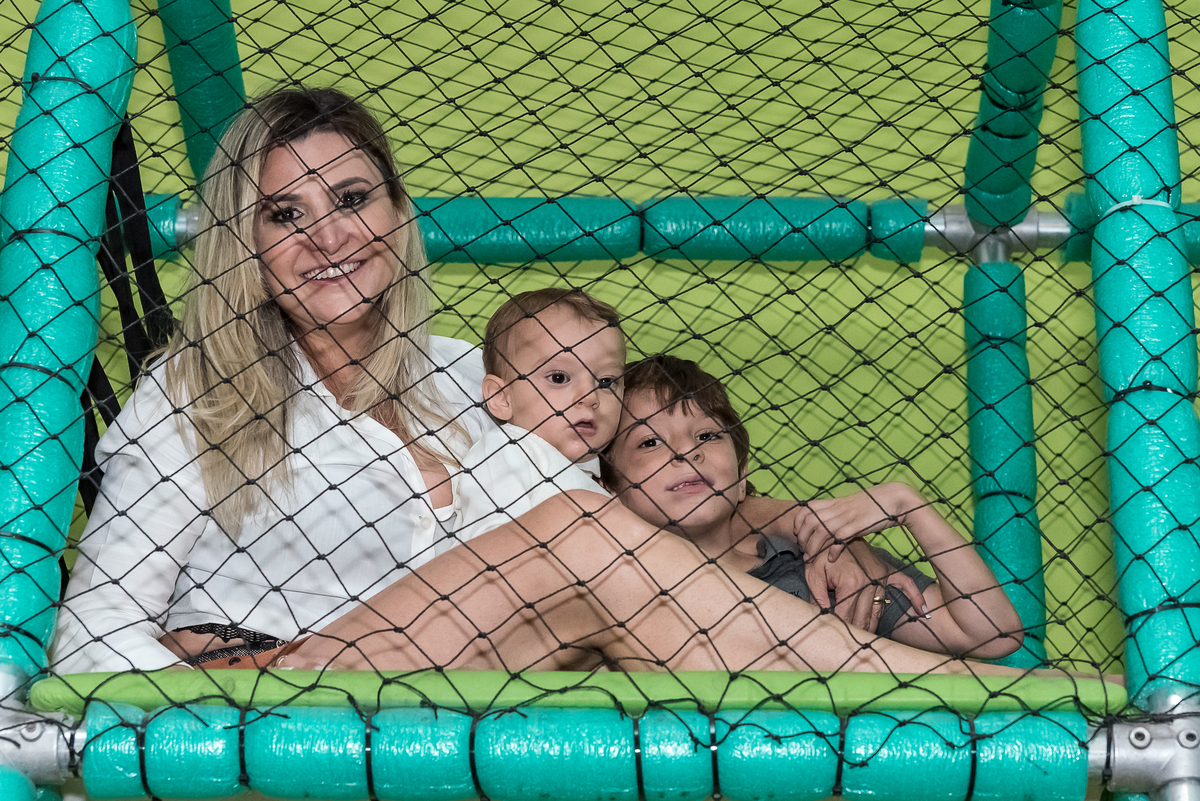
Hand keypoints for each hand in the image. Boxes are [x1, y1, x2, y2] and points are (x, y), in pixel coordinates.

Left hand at [793, 482, 922, 561]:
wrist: (893, 499)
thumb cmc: (872, 505)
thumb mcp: (849, 506)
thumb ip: (836, 512)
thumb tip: (825, 521)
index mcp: (833, 502)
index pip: (806, 509)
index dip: (798, 523)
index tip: (799, 535)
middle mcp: (837, 509)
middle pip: (809, 521)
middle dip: (802, 538)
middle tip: (803, 550)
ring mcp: (846, 517)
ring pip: (820, 531)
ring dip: (813, 546)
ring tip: (811, 558)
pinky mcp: (857, 525)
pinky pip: (839, 538)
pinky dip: (832, 550)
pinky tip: (831, 558)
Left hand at [805, 539, 925, 631]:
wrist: (832, 533)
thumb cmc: (820, 554)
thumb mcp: (813, 574)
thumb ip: (817, 598)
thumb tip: (822, 619)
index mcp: (851, 582)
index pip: (846, 614)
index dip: (838, 627)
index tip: (834, 639)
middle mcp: (870, 580)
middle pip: (864, 617)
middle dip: (856, 632)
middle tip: (849, 647)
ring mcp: (881, 576)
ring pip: (879, 609)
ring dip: (874, 626)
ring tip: (870, 641)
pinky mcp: (888, 571)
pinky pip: (905, 584)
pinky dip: (915, 597)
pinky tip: (922, 612)